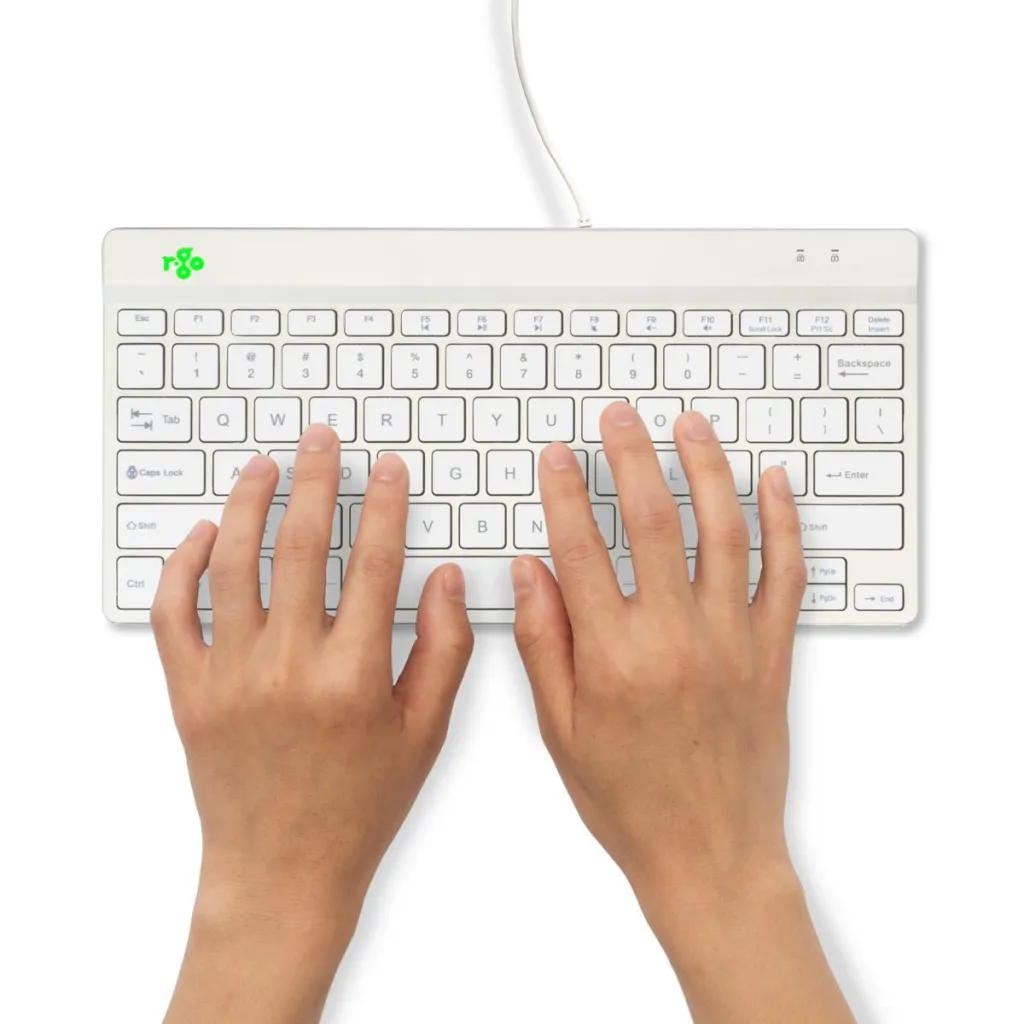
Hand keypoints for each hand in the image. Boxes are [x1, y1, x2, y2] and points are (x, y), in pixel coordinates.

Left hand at [153, 425, 472, 1023]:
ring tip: (264, 466)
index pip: (376, 565)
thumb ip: (445, 649)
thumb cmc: (359, 807)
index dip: (387, 507)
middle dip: (316, 481)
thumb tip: (447, 578)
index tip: (390, 471)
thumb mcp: (424, 733)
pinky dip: (183, 566)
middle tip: (322, 440)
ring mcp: (232, 676)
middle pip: (301, 547)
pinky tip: (205, 535)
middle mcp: (288, 667)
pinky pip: (175, 614)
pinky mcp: (191, 692)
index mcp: (353, 676)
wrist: (282, 871)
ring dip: (250, 506)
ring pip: (233, 566)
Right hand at [512, 403, 854, 1022]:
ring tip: (688, 426)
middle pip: (651, 521)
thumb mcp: (561, 732)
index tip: (557, 455)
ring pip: (721, 531)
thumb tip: (530, 571)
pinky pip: (785, 575)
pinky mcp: (771, 654)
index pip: (581, 550)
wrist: (710, 854)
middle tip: (620, 417)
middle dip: (631, 456)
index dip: (563, 493)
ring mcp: (731, 641)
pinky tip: (773, 483)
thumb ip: (543, 645)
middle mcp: (674, 638)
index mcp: (614, 657)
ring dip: (704, 469)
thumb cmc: (629, 801)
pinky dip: (783, 523)